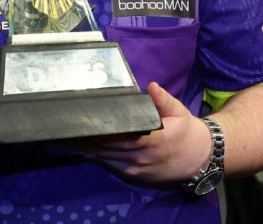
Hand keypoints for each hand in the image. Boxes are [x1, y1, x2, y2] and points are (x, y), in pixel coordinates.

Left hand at [63, 82, 212, 183]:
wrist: (199, 159)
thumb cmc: (186, 131)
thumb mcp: (179, 112)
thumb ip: (163, 100)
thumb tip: (152, 86)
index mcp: (151, 140)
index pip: (118, 135)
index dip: (97, 130)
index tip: (81, 121)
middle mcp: (140, 157)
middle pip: (105, 147)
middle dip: (83, 139)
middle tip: (63, 127)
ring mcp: (135, 168)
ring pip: (104, 158)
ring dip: (85, 149)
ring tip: (63, 137)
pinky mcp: (133, 175)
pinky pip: (110, 164)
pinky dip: (95, 156)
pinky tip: (80, 148)